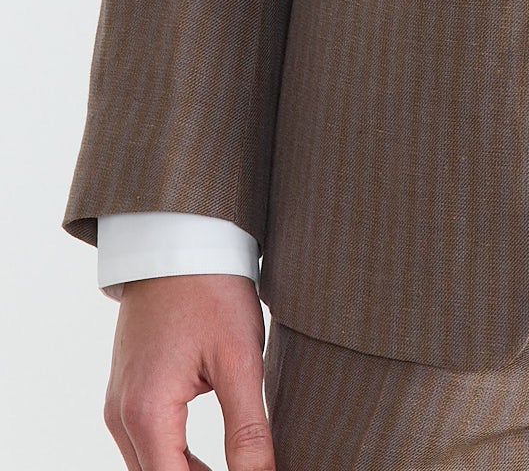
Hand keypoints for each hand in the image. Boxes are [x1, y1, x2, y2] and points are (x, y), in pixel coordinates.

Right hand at [103, 273, 273, 470]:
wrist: (179, 240)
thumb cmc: (211, 291)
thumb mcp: (239, 359)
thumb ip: (248, 428)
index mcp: (145, 412)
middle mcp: (121, 415)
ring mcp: (119, 403)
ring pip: (149, 466)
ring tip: (239, 470)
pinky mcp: (127, 391)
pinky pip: (146, 443)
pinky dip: (175, 458)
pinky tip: (213, 461)